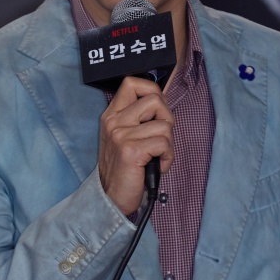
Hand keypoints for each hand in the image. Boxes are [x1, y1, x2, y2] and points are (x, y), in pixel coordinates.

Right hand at [98, 76, 174, 214]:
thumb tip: (161, 103)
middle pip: (155, 99)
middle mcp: (114, 121)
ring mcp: (121, 135)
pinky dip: (167, 157)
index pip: (132, 83)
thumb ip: (137, 119)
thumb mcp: (123, 137)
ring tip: (157, 156)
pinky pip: (164, 143)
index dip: (152, 90)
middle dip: (167, 118)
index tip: (157, 110)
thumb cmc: (123, 169)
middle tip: (161, 137)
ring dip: (168, 145)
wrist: (111, 197)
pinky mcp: (131, 151)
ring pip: (165, 125)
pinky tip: (157, 165)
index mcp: (112, 115)